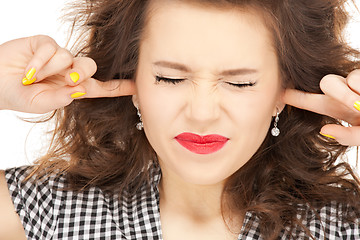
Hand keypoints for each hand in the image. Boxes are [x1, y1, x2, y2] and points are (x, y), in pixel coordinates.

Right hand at [0, 35, 135, 113]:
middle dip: (81, 72)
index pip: (101, 87)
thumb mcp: (40, 103)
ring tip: (34, 78)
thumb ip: (59, 98)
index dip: (118, 87)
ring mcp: (58, 57)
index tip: (136, 87)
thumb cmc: (19, 96)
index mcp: (74, 88)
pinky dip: (40, 61)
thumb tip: (77, 91)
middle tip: (69, 80)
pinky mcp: (44, 44)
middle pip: (90, 66)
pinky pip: (51, 47)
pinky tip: (28, 70)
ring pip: (69, 56)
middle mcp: (69, 71)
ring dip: (50, 69)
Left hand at [283, 69, 359, 145]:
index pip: (313, 101)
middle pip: (324, 83)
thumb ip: (348, 136)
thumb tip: (324, 130)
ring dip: (346, 95)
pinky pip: (353, 78)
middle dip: (331, 93)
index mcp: (339, 108)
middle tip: (352, 107)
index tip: (280, 94)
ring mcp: (353, 83)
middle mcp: (344, 94)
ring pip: (333, 81)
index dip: (296, 97)